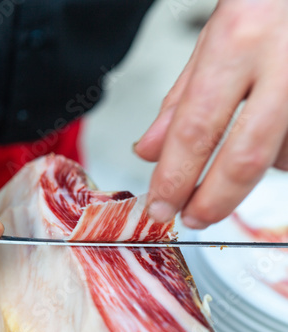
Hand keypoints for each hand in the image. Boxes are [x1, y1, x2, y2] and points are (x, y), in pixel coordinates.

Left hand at [134, 0, 287, 227]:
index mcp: (238, 42)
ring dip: (251, 166)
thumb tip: (150, 152)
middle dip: (214, 201)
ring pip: (276, 159)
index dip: (175, 178)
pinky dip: (276, 151)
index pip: (195, 128)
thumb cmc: (263, 6)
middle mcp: (281, 63)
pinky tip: (271, 124)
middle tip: (193, 217)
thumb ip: (180, 100)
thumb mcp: (210, 40)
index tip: (162, 206)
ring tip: (243, 133)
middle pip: (244, 159)